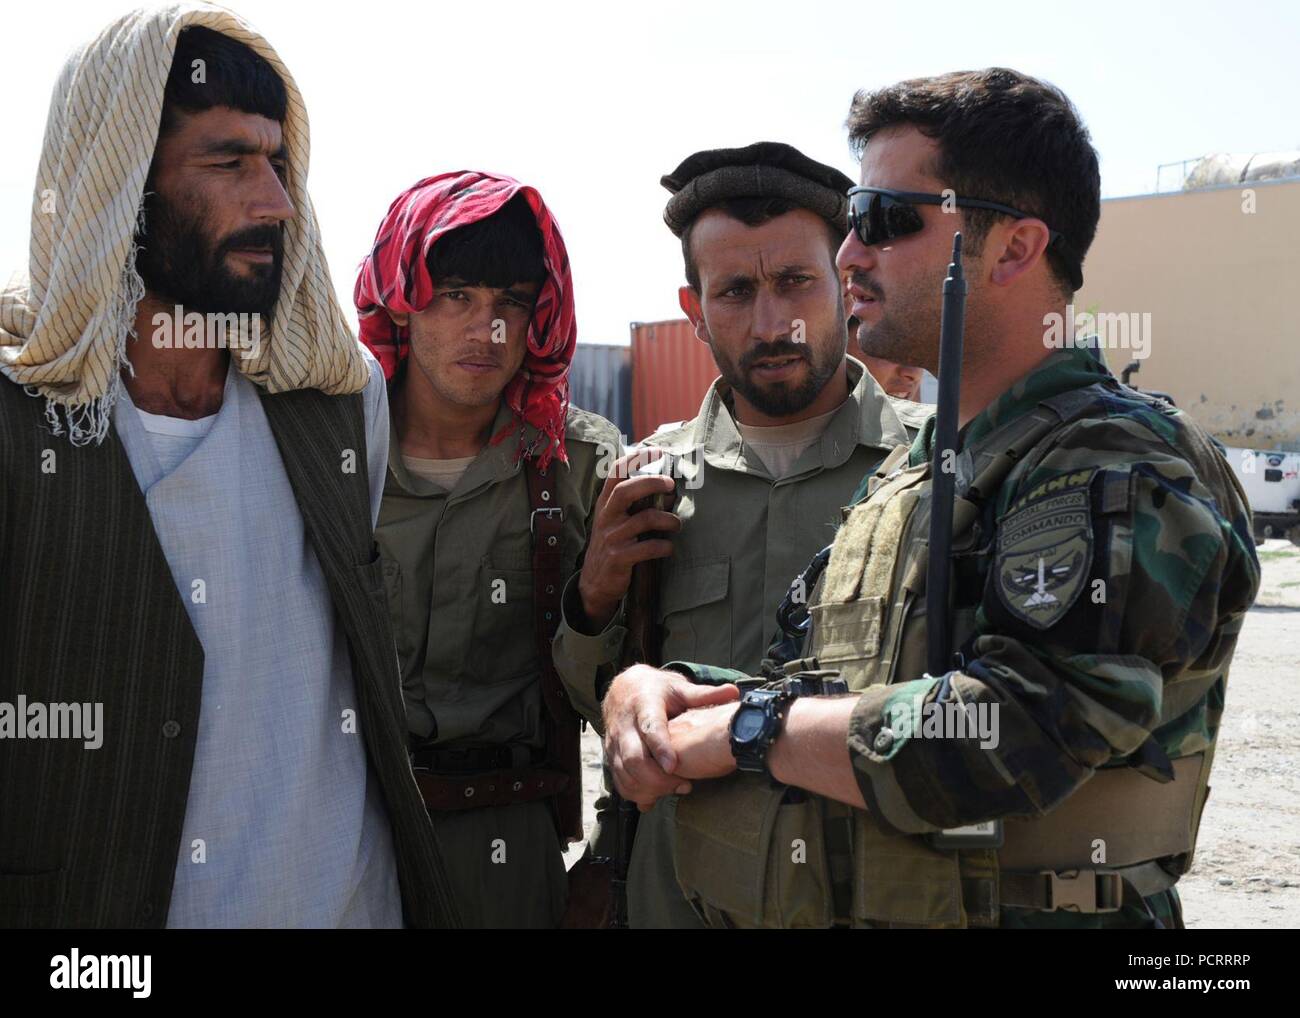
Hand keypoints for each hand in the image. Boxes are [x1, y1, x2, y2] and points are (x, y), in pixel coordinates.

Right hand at [577, 448, 680, 630]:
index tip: (656, 451)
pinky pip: (647, 548)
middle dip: (651, 483)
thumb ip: (635, 504)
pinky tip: (668, 548)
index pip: (616, 472)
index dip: (636, 459)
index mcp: (606, 503)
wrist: (595, 583)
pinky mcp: (619, 558)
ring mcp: (612, 538)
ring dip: (668, 520)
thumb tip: (668, 489)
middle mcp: (606, 517)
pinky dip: (664, 547)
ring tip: (676, 525)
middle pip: (626, 491)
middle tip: (671, 485)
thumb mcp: (615, 521)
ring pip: (644, 520)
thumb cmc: (613, 545)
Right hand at [602, 665, 739, 809]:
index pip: (650, 728)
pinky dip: (635, 793)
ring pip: (624, 774)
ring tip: (674, 790)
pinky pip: (619, 781)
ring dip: (648, 789)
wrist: (624, 689)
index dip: (660, 749)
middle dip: (657, 779)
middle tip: (683, 784)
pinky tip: (654, 796)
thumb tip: (733, 692)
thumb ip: (704, 695)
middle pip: (634, 758)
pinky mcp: (610, 756)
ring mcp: (615, 742)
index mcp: (644, 705)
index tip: (673, 766)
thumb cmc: (657, 691)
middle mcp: (625, 725)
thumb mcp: (678, 688)